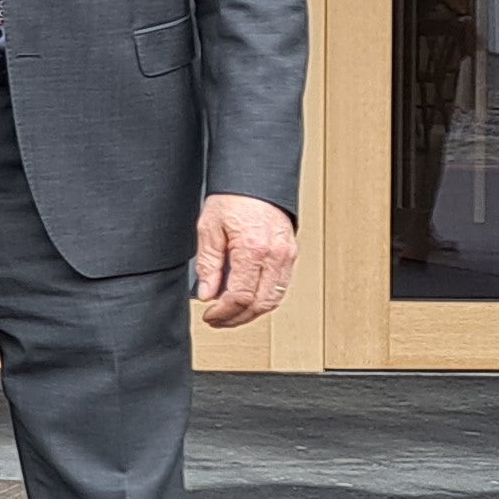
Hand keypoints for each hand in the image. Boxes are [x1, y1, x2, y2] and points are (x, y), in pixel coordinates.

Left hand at [196, 195, 297, 327]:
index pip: (240, 296)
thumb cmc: (234, 197)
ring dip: (252, 312)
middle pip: (260, 304)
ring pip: (274, 300)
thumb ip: (208, 264)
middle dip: (237, 318)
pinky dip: (265, 298)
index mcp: (252, 249)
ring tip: (231, 313)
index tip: (210, 315)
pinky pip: (281, 287)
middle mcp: (275, 255)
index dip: (223, 312)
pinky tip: (248, 298)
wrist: (256, 179)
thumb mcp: (209, 228)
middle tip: (218, 320)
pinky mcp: (291, 255)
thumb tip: (207, 292)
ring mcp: (287, 256)